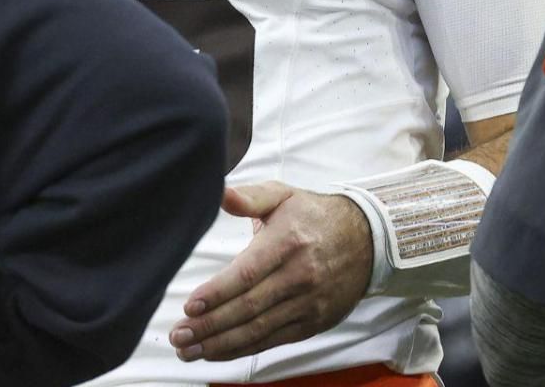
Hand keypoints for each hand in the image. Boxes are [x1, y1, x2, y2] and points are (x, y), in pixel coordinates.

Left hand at [169, 182, 372, 361]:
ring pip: (258, 330)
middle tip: (178, 336)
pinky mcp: (312, 322)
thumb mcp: (283, 195)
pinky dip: (243, 350)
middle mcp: (299, 275)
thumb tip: (221, 193)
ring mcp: (307, 303)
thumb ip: (250, 196)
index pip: (248, 273)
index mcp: (287, 242)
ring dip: (220, 344)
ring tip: (188, 350)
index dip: (218, 293)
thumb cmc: (313, 215)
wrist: (366, 239)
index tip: (190, 306)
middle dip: (209, 325)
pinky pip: (273, 341)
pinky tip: (217, 352)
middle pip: (248, 308)